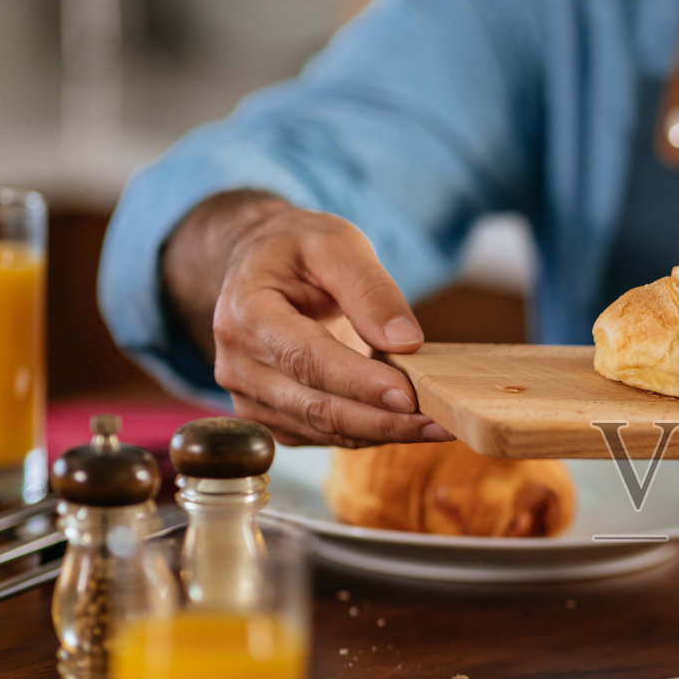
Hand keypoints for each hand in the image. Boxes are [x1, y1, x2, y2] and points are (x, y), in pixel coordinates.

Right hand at [162, 191, 448, 447]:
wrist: (260, 266)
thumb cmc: (298, 251)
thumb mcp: (335, 244)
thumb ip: (369, 289)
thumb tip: (405, 342)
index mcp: (246, 312)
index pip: (306, 358)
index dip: (359, 382)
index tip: (408, 396)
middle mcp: (238, 362)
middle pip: (315, 405)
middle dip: (381, 419)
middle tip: (440, 422)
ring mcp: (249, 395)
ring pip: (322, 428)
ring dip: (381, 432)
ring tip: (436, 426)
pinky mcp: (270, 415)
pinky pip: (321, 435)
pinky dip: (366, 433)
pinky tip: (406, 425)